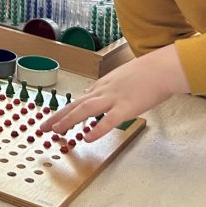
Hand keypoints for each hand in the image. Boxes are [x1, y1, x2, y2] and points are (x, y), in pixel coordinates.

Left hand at [39, 45, 189, 141]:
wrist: (162, 68)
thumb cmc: (146, 72)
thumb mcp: (119, 76)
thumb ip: (103, 85)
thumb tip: (88, 90)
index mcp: (103, 85)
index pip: (79, 100)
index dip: (64, 111)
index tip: (52, 119)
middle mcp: (104, 91)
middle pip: (76, 104)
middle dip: (58, 116)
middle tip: (43, 127)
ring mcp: (113, 99)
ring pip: (85, 109)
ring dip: (68, 120)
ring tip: (56, 130)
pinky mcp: (126, 107)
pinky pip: (108, 120)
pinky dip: (96, 129)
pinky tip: (86, 138)